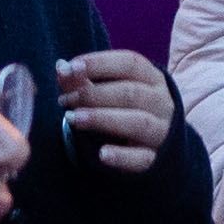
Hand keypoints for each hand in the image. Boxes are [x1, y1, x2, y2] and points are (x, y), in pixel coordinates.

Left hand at [58, 48, 174, 172]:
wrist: (156, 141)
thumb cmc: (127, 108)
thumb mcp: (109, 89)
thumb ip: (83, 80)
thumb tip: (61, 67)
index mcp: (152, 78)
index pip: (130, 63)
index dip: (100, 63)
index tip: (72, 66)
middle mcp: (161, 103)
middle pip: (131, 93)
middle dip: (95, 94)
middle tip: (66, 100)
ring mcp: (161, 132)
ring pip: (138, 122)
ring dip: (103, 118)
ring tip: (73, 118)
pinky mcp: (156, 160)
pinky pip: (142, 158)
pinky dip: (122, 156)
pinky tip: (102, 154)